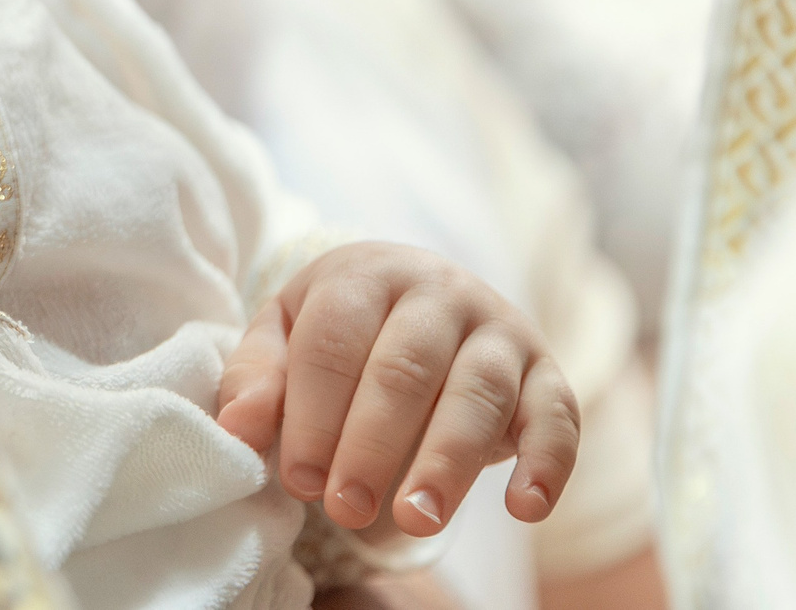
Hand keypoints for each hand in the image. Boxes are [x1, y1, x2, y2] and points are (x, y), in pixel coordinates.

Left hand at [215, 243, 579, 538]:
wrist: (420, 295)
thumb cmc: (340, 328)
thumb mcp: (285, 334)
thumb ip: (257, 377)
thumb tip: (237, 429)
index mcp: (365, 274)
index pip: (334, 343)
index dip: (314, 415)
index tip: (299, 480)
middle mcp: (438, 291)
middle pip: (405, 368)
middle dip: (372, 444)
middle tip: (345, 508)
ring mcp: (499, 328)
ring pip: (478, 393)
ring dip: (447, 462)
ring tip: (416, 520)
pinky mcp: (546, 372)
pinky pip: (558, 416)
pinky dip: (548, 463)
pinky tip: (524, 508)